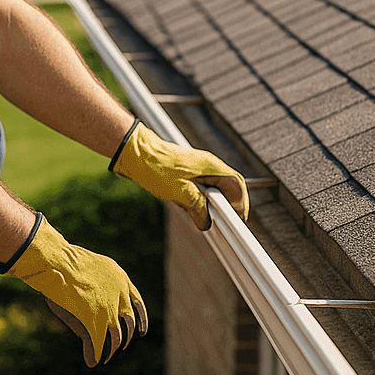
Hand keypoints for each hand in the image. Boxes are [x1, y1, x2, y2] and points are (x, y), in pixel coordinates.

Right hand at [5, 217, 147, 366]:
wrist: (54, 261)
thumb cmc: (64, 263)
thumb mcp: (86, 274)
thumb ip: (95, 287)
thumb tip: (94, 297)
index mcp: (120, 278)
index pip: (137, 302)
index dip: (141, 318)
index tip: (141, 330)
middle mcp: (119, 294)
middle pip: (128, 322)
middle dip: (126, 336)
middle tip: (120, 345)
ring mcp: (108, 309)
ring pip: (116, 336)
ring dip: (110, 349)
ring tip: (105, 356)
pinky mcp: (94, 321)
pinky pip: (99, 342)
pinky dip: (97, 353)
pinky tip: (94, 359)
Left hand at [110, 121, 248, 227]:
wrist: (134, 152)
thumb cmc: (156, 167)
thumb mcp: (180, 193)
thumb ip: (198, 209)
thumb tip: (206, 223)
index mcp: (212, 167)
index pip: (237, 186)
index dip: (240, 205)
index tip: (238, 221)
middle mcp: (208, 165)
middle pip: (228, 188)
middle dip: (225, 207)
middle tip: (221, 223)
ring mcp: (198, 168)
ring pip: (213, 190)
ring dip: (209, 204)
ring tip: (197, 214)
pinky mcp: (186, 172)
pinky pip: (199, 189)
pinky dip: (196, 200)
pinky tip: (183, 206)